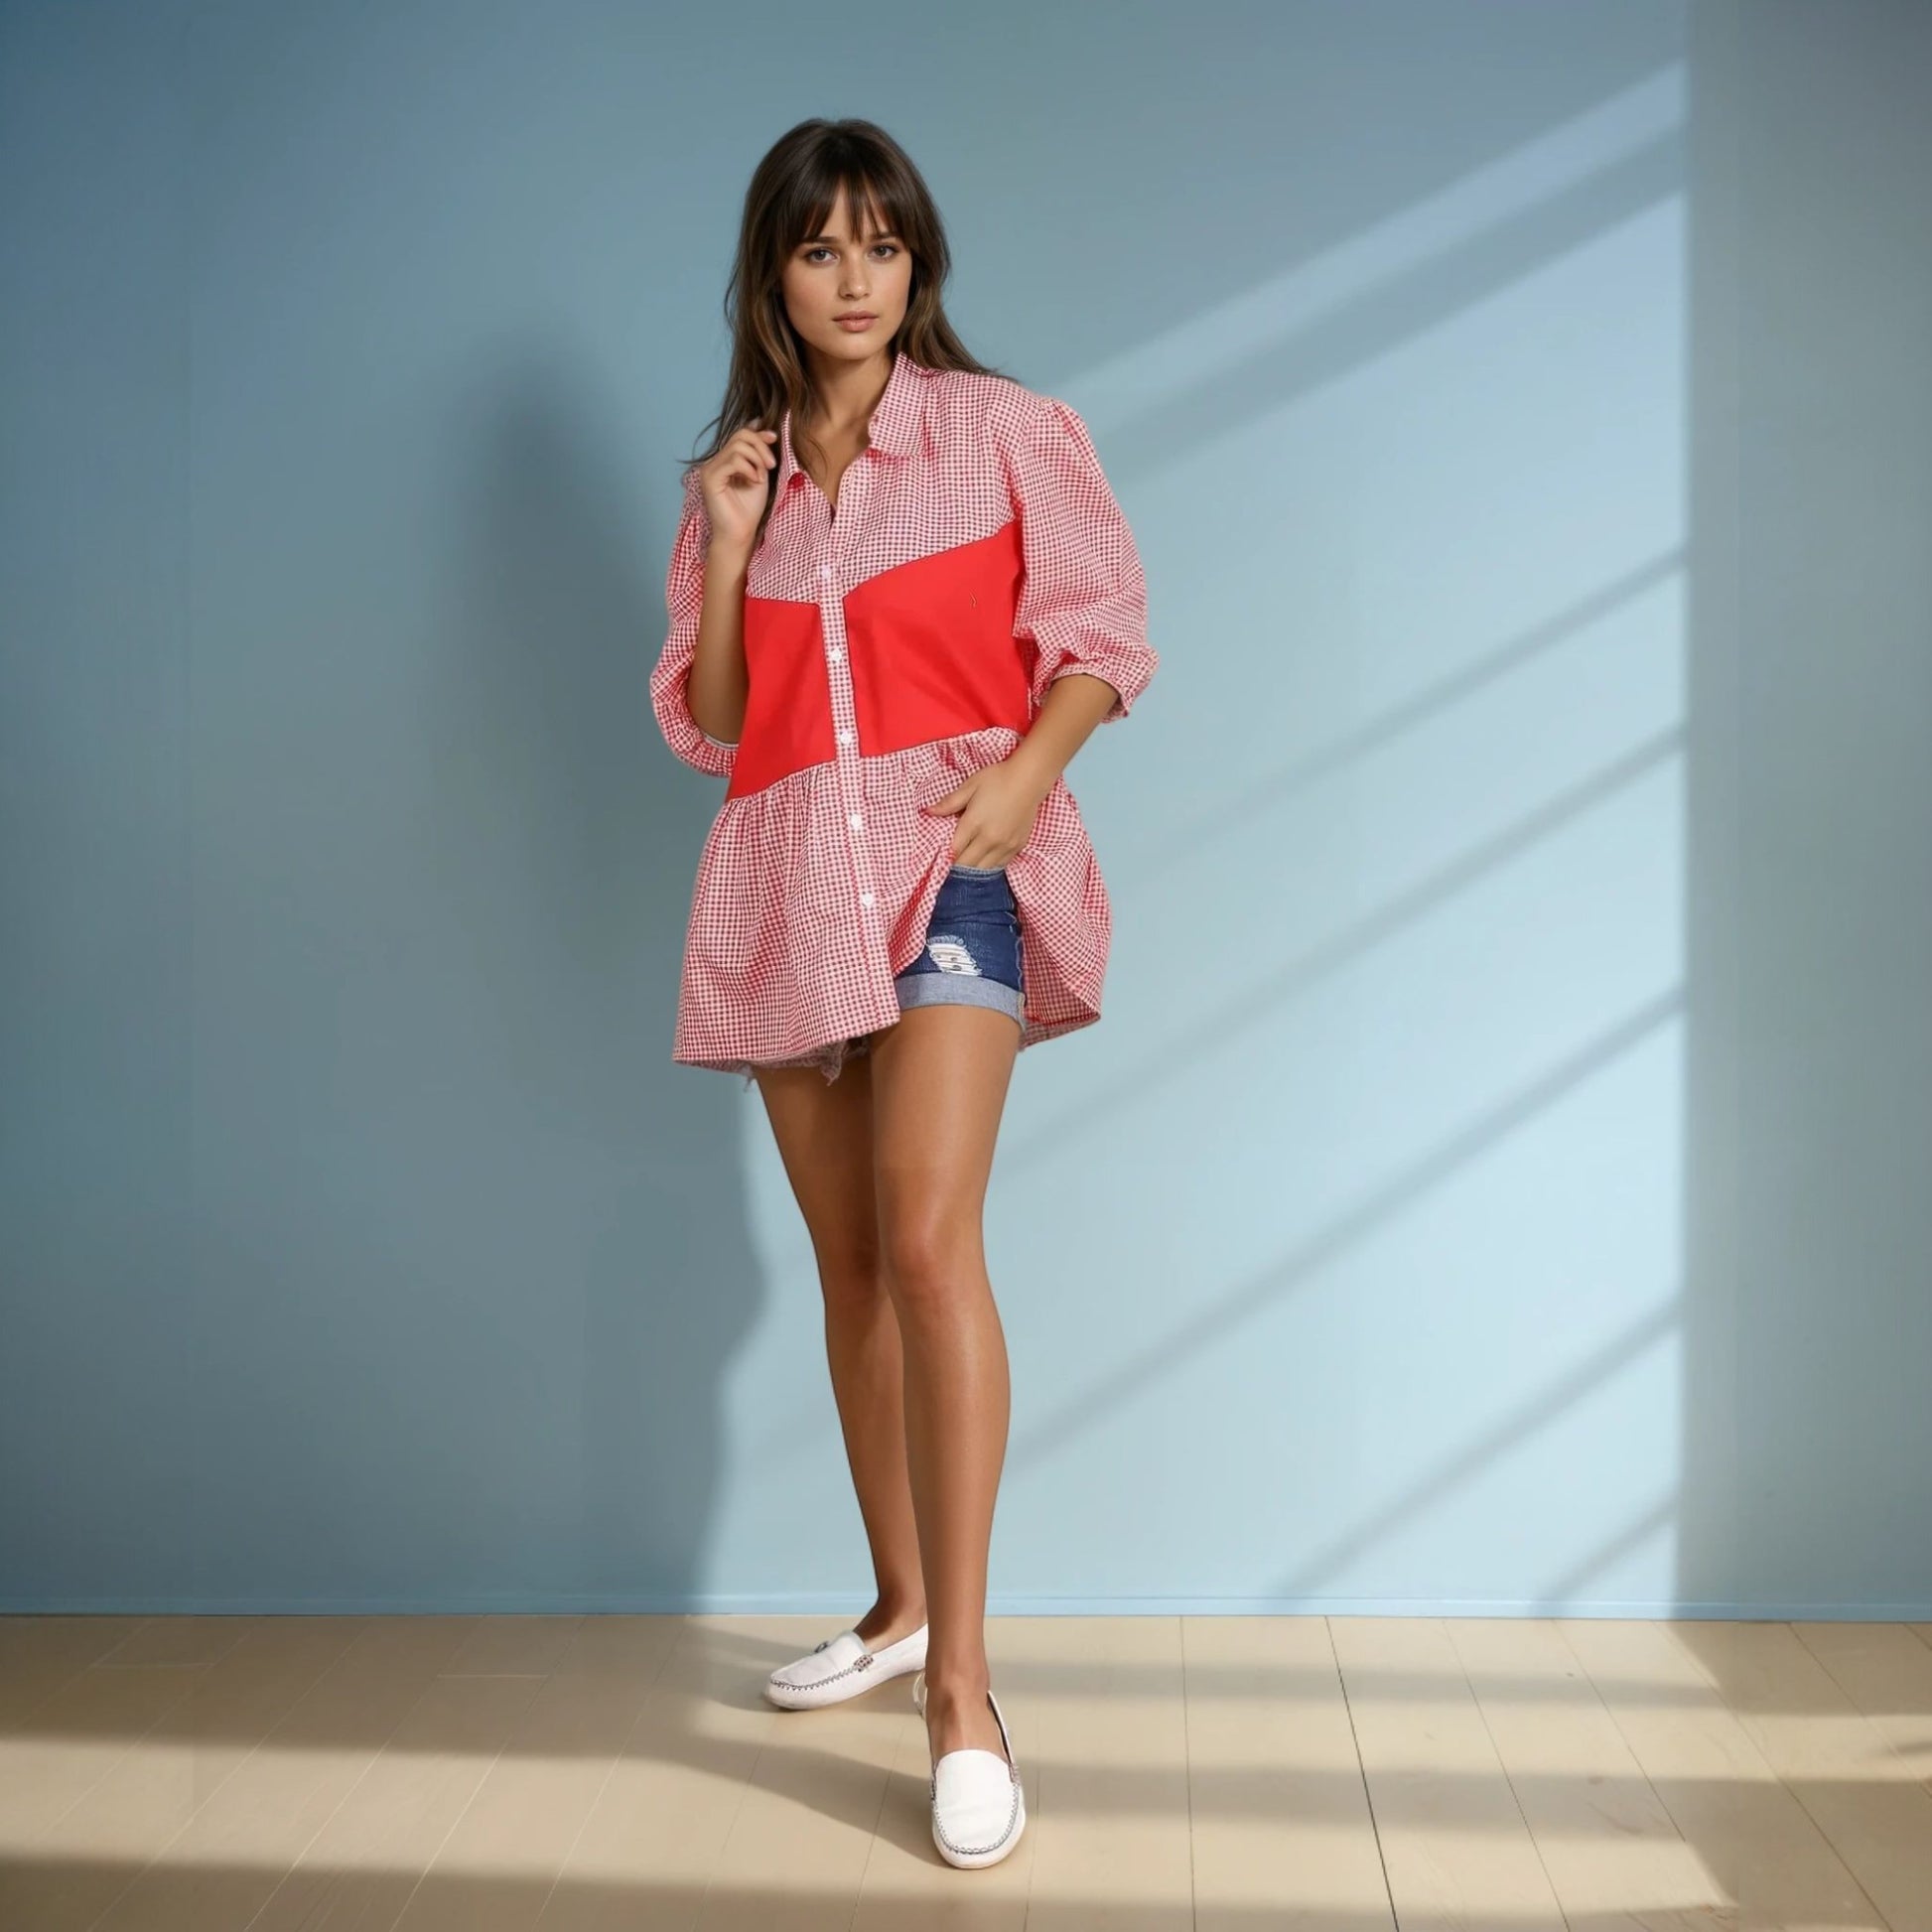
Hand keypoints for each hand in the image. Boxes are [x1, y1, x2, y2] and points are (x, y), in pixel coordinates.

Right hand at [699, 421, 778, 554]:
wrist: (741, 534)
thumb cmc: (749, 510)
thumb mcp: (760, 475)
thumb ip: (760, 455)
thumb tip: (766, 430)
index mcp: (725, 461)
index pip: (739, 434)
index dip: (757, 432)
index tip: (773, 437)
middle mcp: (715, 462)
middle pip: (740, 436)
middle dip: (760, 447)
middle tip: (771, 465)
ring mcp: (710, 469)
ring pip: (738, 446)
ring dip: (756, 459)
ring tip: (761, 477)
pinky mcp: (710, 478)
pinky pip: (734, 460)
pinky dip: (749, 468)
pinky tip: (754, 481)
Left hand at [924, 755, 1053, 867]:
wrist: (1030, 778)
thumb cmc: (997, 779)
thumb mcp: (970, 786)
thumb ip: (949, 803)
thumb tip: (928, 811)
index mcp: (974, 823)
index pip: (954, 851)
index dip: (946, 857)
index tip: (942, 857)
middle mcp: (989, 839)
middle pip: (967, 864)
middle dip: (957, 866)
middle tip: (952, 864)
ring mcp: (1005, 845)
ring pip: (984, 869)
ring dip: (973, 869)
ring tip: (967, 865)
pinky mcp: (1018, 846)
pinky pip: (1000, 865)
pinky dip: (990, 865)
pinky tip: (984, 861)